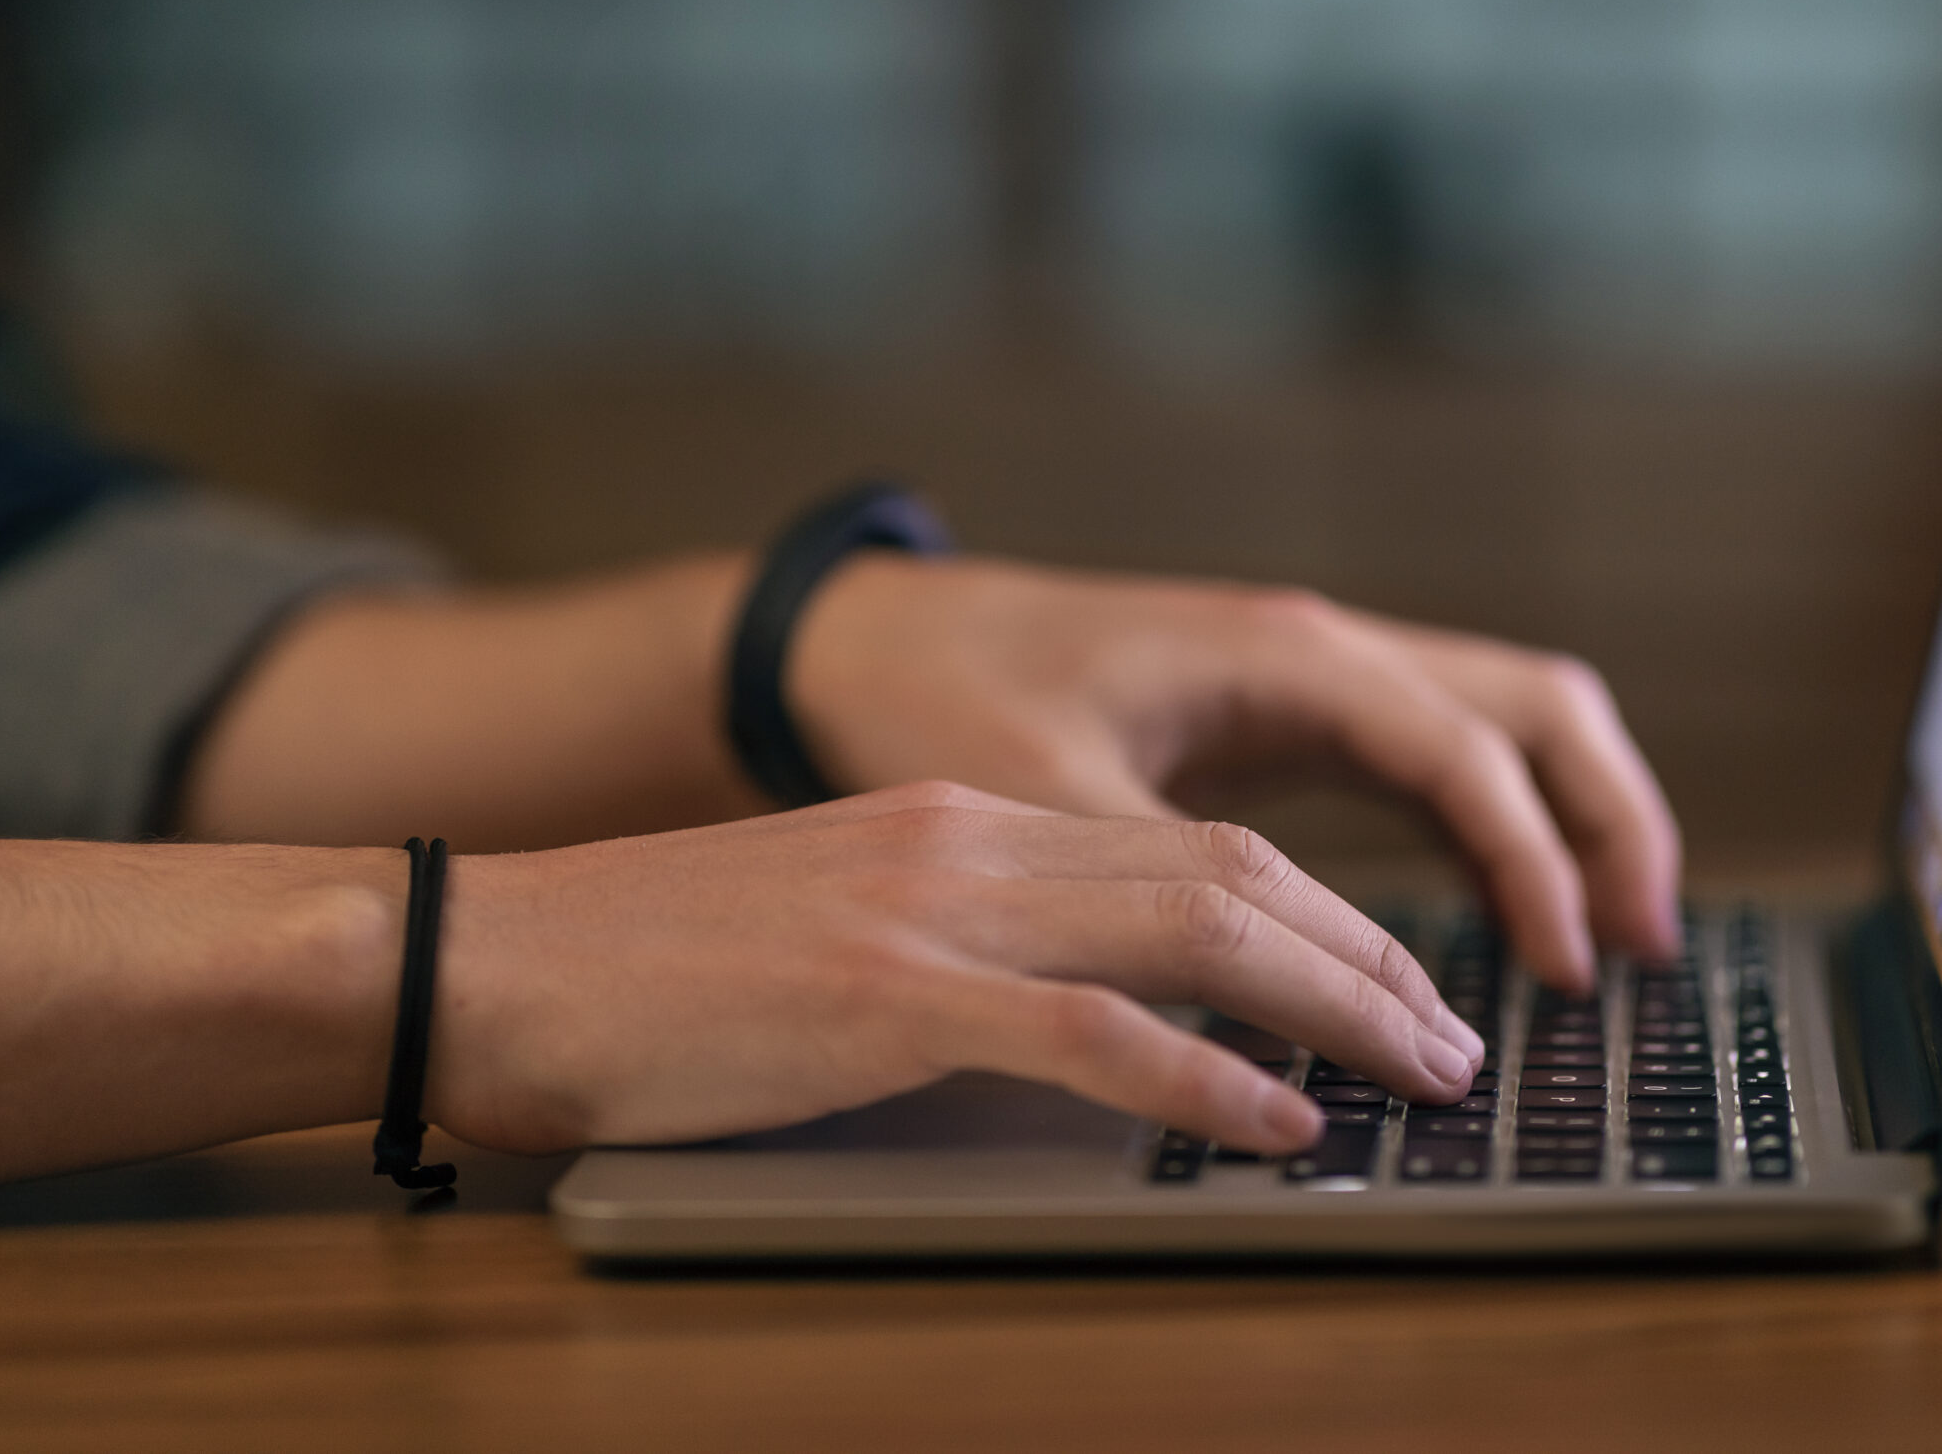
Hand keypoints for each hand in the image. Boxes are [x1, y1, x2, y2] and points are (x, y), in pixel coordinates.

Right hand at [433, 782, 1483, 1157]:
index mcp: (962, 820)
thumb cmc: (645, 969)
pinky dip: (1209, 1077)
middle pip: (1232, 871)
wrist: (489, 957)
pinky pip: (1091, 1033)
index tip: (1393, 980)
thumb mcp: (832, 935)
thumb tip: (1085, 1032)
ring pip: (1195, 928)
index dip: (1320, 913)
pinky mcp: (885, 996)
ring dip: (1335, 1004)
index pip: (1190, 846)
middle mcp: (970, 839)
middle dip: (1369, 952)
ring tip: (1420, 1073)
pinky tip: (1283, 1121)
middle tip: (1453, 1034)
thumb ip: (959, 957)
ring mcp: (932, 908)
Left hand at [787, 556, 1681, 989]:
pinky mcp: (1293, 714)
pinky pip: (1442, 756)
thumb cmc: (947, 700)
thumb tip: (1277, 992)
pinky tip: (1509, 915)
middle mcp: (1322, 648)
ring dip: (1572, 820)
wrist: (874, 642)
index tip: (1562, 976)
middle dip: (1611, 820)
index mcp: (1282, 652)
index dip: (1532, 865)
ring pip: (1506, 720)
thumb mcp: (1047, 803)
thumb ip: (1170, 887)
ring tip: (1611, 946)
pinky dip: (1500, 827)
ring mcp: (1316, 674)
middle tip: (1644, 952)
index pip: (1463, 751)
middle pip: (1536, 706)